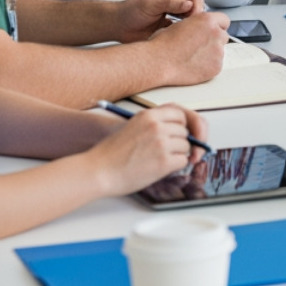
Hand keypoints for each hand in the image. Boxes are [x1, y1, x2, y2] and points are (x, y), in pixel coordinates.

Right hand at [87, 104, 210, 195]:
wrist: (98, 172)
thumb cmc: (112, 153)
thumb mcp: (134, 127)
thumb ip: (156, 123)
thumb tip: (182, 129)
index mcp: (149, 115)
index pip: (181, 114)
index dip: (184, 126)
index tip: (183, 134)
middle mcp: (157, 126)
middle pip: (186, 131)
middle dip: (180, 142)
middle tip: (169, 152)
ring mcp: (161, 143)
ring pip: (187, 147)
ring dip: (177, 155)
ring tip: (158, 160)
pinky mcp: (164, 161)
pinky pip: (183, 161)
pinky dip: (175, 166)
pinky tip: (159, 168)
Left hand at [113, 0, 204, 41]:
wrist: (118, 25)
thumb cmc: (131, 10)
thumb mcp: (151, 3)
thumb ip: (171, 3)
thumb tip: (189, 4)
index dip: (197, 7)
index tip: (194, 16)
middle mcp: (174, 6)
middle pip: (195, 10)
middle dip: (196, 18)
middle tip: (192, 27)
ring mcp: (172, 19)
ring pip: (189, 22)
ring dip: (190, 28)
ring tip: (186, 33)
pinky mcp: (167, 31)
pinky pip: (180, 33)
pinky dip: (182, 36)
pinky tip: (178, 39)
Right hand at [146, 10, 230, 83]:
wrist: (158, 62)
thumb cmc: (164, 44)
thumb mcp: (181, 24)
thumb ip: (197, 25)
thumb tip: (200, 28)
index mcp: (207, 20)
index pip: (224, 20)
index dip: (217, 26)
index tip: (212, 31)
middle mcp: (216, 34)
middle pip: (223, 36)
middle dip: (214, 40)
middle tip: (199, 46)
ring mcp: (218, 52)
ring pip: (219, 51)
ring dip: (211, 53)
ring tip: (192, 57)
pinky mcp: (216, 67)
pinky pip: (216, 65)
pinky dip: (208, 65)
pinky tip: (193, 66)